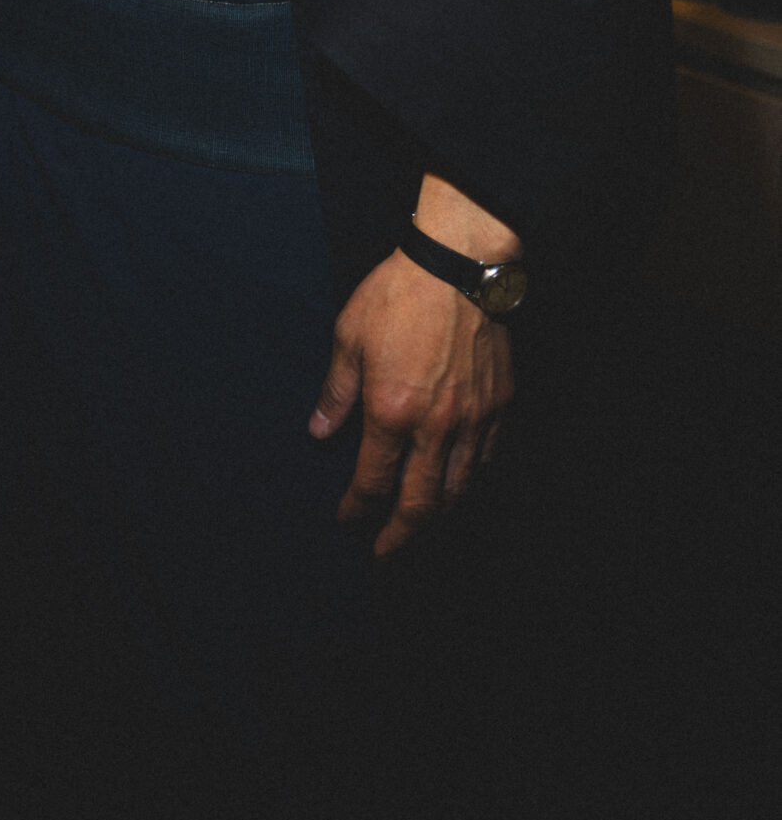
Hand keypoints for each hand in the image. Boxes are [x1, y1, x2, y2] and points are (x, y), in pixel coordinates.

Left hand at [309, 175, 516, 555]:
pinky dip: (471, 481)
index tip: (347, 521)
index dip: (357, 509)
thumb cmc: (397, 295)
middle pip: (420, 504)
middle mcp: (435, 427)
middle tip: (387, 554)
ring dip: (438, 517)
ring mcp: (473, 420)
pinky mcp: (500, 405)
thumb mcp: (349, 336)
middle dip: (400, 536)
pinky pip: (487, 460)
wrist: (459, 265)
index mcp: (391, 412)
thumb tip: (319, 432)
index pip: (372, 481)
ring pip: (459, 489)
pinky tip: (460, 484)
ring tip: (423, 529)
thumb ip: (336, 391)